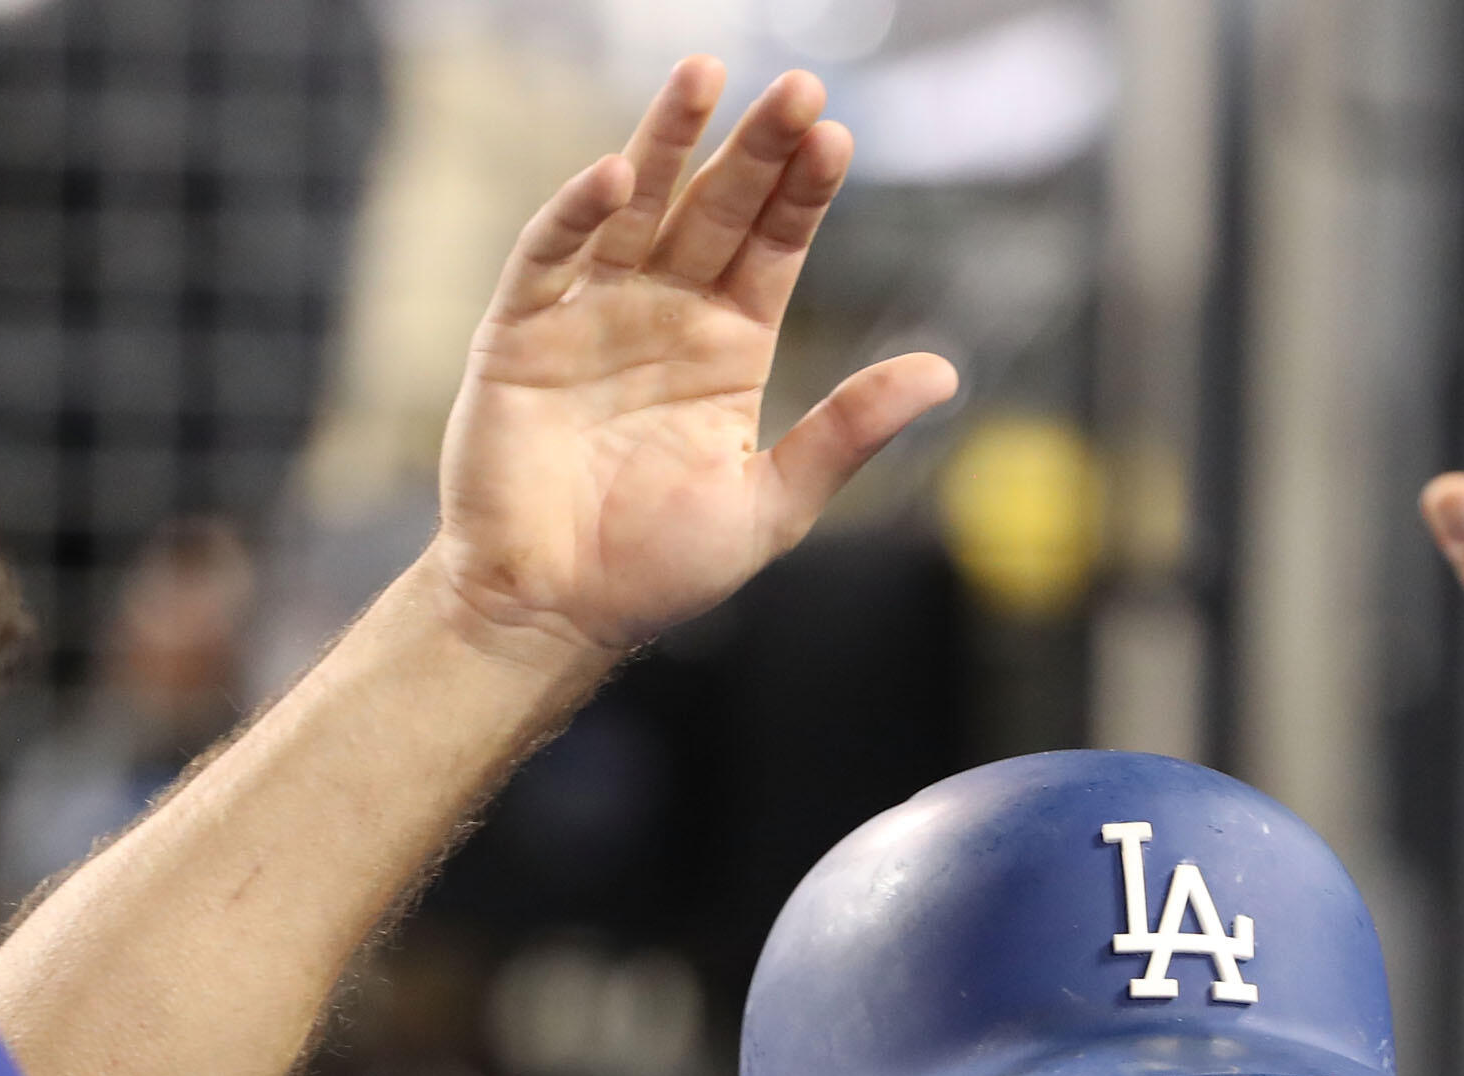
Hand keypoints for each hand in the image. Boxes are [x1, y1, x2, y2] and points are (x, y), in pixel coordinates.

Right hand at [431, 61, 959, 664]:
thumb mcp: (772, 503)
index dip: (801, 192)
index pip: (772, 247)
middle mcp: (663, 316)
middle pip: (715, 210)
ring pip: (634, 209)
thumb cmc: (659, 569)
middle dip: (754, 148)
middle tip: (800, 87)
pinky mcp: (519, 332)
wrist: (555, 613)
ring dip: (666, 141)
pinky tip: (618, 174)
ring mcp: (590, 316)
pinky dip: (578, 213)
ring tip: (704, 75)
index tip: (836, 135)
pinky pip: (549, 256)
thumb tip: (944, 373)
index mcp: (728, 349)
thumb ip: (847, 432)